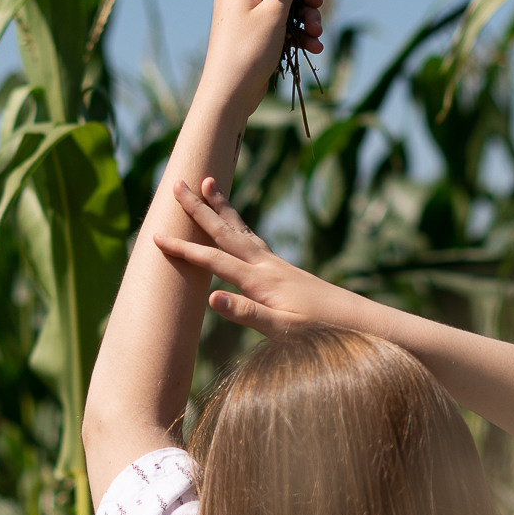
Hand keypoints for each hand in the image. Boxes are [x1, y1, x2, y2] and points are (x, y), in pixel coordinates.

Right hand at [153, 177, 333, 336]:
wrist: (356, 321)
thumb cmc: (320, 332)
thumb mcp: (282, 330)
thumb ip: (247, 313)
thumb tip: (211, 297)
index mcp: (261, 281)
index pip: (214, 261)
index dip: (184, 249)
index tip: (156, 237)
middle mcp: (267, 265)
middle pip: (226, 231)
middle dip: (200, 209)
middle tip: (179, 184)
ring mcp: (276, 264)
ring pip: (241, 228)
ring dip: (221, 207)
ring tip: (209, 183)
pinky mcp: (283, 268)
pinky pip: (252, 238)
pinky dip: (238, 224)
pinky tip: (235, 224)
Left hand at [196, 0, 322, 117]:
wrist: (229, 94)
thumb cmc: (248, 49)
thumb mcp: (274, 11)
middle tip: (317, 5)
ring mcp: (248, 17)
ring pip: (284, 6)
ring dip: (305, 17)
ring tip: (316, 34)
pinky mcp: (256, 37)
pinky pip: (280, 26)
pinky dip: (297, 34)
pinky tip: (313, 48)